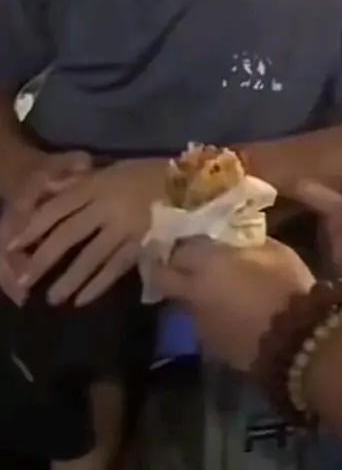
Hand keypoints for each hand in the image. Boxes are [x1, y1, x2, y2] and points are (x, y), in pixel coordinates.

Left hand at [8, 157, 164, 306]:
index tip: (11, 245)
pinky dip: (99, 284)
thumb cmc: (151, 174)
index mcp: (99, 185)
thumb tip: (49, 194)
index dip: (32, 227)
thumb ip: (82, 182)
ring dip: (69, 279)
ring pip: (91, 256)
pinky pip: (118, 267)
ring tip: (51, 298)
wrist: (195, 182)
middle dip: (43, 258)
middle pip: (68, 234)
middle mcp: (109, 207)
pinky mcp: (145, 243)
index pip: (57, 208)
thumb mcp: (113, 169)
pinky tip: (83, 299)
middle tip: (22, 280)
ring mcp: (128, 227)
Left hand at [148, 238, 315, 371]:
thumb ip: (246, 242)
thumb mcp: (275, 252)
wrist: (295, 342)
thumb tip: (233, 237)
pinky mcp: (211, 348)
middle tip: (193, 264)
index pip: (177, 248)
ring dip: (198, 295)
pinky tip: (236, 317)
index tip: (194, 239)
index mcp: (206, 264)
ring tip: (223, 293)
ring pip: (186, 303)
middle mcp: (192, 293)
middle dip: (172, 269)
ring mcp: (198, 323)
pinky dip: (216, 318)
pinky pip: (206, 324)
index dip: (183, 243)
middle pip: (163, 278)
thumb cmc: (287, 288)